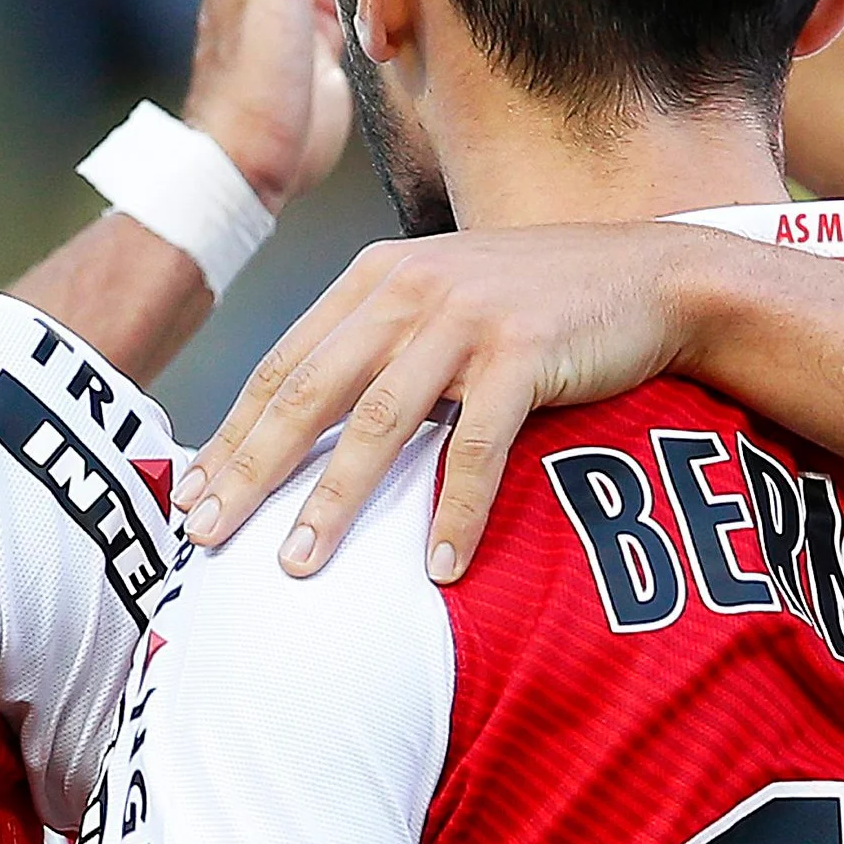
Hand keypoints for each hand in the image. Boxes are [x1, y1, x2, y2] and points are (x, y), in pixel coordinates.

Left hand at [171, 224, 731, 582]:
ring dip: (335, 501)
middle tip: (207, 536)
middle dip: (252, 470)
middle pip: (310, 393)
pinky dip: (455, 511)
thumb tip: (304, 428)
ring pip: (380, 421)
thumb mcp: (441, 304)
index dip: (233, 434)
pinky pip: (477, 446)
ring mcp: (467, 317)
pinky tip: (436, 567)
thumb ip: (378, 346)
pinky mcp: (526, 350)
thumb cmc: (537, 306)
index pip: (282, 365)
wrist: (650, 276)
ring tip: (298, 565)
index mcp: (375, 279)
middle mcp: (410, 289)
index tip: (192, 494)